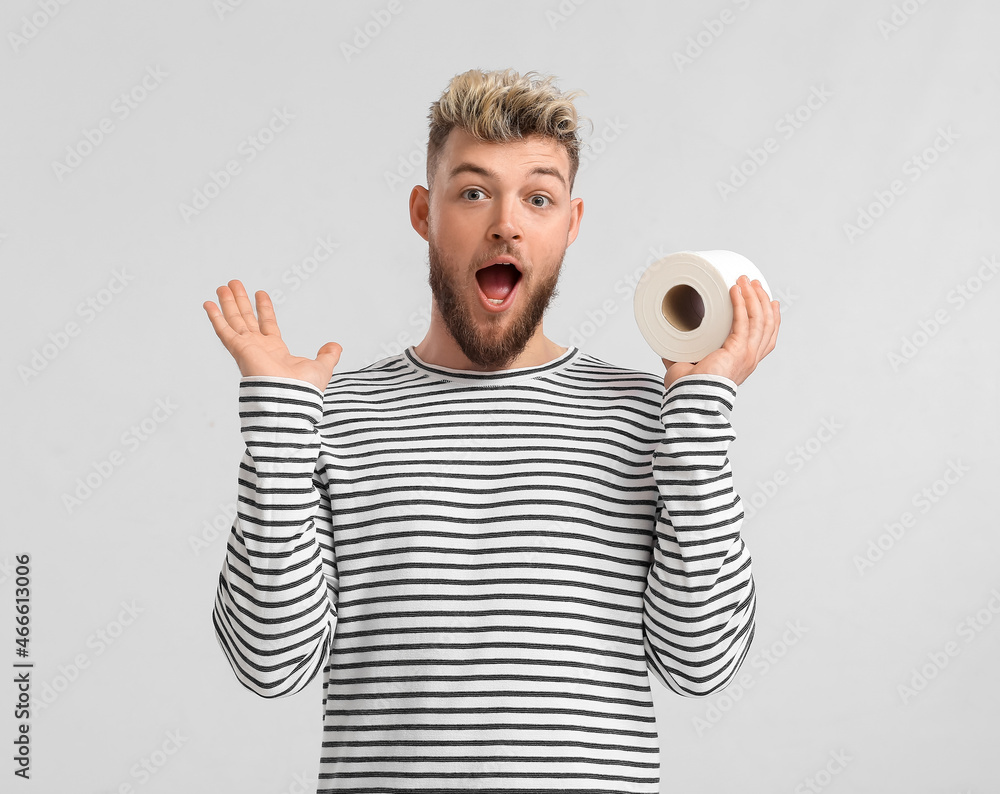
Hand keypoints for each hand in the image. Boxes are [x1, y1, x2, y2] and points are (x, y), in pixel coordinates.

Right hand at [203, 279, 341, 391]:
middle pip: (247, 318)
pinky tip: (208, 304)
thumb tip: (336, 346)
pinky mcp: (239, 350)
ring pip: (235, 320)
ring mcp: (247, 348)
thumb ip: (328, 355)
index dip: (264, 308)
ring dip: (228, 303)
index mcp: (276, 350)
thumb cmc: (303, 389)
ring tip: (222, 287)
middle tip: (233, 284)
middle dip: (240, 301)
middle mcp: (258, 348)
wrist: (290, 398)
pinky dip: (215, 317)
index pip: (267, 323)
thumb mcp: (322, 367)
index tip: (260, 293)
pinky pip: (224, 331)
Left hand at [662, 275, 779, 389]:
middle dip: (762, 300)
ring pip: (760, 320)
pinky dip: (741, 303)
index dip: (772, 317)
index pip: (768, 337)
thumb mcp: (690, 367)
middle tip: (753, 283)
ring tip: (744, 280)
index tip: (769, 301)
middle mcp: (750, 359)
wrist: (687, 400)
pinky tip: (734, 290)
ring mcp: (746, 355)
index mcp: (744, 363)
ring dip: (753, 296)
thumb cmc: (688, 390)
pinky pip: (743, 322)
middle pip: (768, 324)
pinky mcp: (738, 352)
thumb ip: (684, 355)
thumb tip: (669, 346)